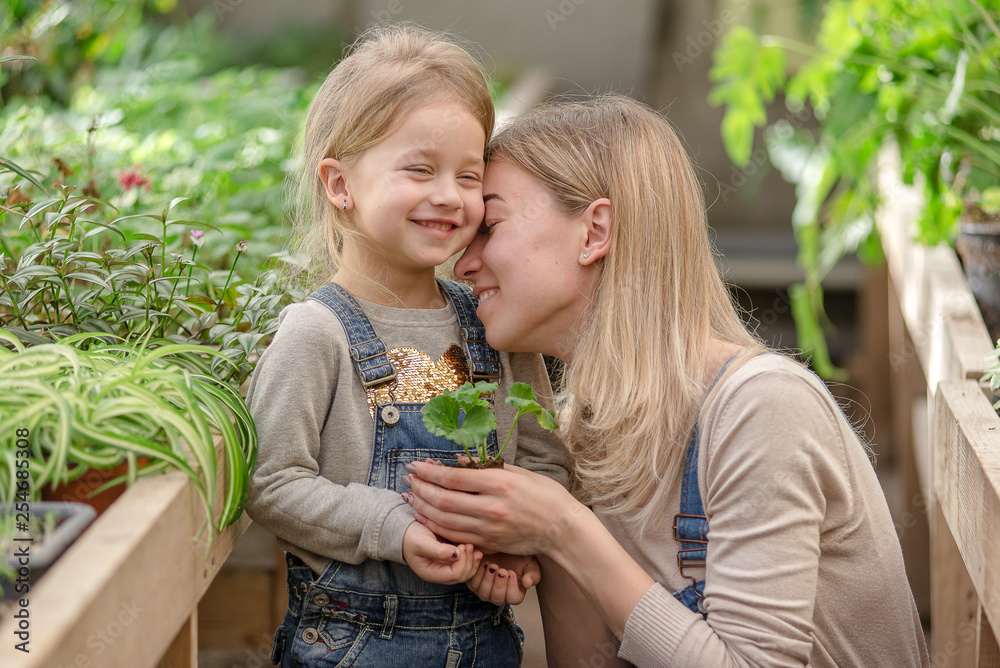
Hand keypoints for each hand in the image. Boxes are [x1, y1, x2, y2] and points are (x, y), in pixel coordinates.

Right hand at [401, 521, 482, 584]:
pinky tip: (472, 546)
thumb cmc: (412, 537)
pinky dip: (471, 557)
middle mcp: (440, 574)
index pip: (454, 575)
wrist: (407, 531)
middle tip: (469, 545)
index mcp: (431, 574)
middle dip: (469, 561)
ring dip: (472, 560)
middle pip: (463, 576)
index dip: (462, 562)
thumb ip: (438, 551)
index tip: (462, 546)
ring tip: (471, 545)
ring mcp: (446, 569)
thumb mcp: (422, 543)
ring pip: (466, 572)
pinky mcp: (450, 561)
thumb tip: (456, 555)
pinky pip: (465, 564)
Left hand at [403, 460, 586, 557]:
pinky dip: (435, 527)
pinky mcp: (489, 543)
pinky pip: (455, 536)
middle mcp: (492, 507)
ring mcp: (489, 529)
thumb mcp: (519, 473)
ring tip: (410, 496)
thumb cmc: (544, 495)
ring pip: (445, 521)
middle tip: (407, 479)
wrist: (562, 528)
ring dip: (423, 508)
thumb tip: (458, 462)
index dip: (429, 472)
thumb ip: (488, 467)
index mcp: (499, 483)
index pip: (454, 478)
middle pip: (444, 500)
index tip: (415, 465)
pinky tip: (425, 517)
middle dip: (420, 489)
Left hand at [467, 554, 540, 604]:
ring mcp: (485, 591)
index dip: (512, 588)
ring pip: (484, 594)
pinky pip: (473, 584)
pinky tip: (483, 561)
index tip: (511, 573)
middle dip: (499, 584)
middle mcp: (499, 595)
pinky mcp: (474, 583)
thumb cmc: (518, 556)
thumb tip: (528, 584)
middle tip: (501, 569)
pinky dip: (477, 573)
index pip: (513, 599)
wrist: (501, 545)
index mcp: (515, 593)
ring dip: (488, 580)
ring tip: (492, 565)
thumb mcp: (530, 563)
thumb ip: (532, 574)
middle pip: (497, 599)